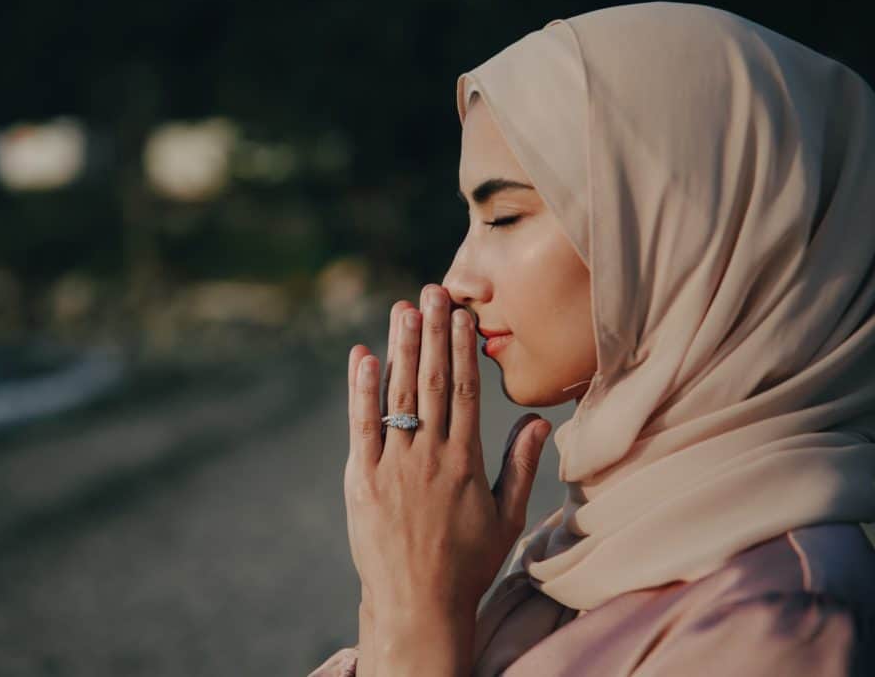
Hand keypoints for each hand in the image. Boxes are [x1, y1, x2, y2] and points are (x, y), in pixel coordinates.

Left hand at [345, 284, 552, 672]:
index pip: (466, 391)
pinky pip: (361, 427)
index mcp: (467, 462)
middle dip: (433, 333)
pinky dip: (361, 390)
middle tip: (432, 291)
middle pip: (433, 382)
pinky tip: (362, 356)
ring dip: (400, 348)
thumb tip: (537, 420)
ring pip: (398, 396)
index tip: (463, 313)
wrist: (419, 605)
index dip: (463, 348)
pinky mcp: (362, 480)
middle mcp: (431, 457)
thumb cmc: (467, 564)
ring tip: (402, 308)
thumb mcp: (506, 518)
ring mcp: (394, 467)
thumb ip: (521, 466)